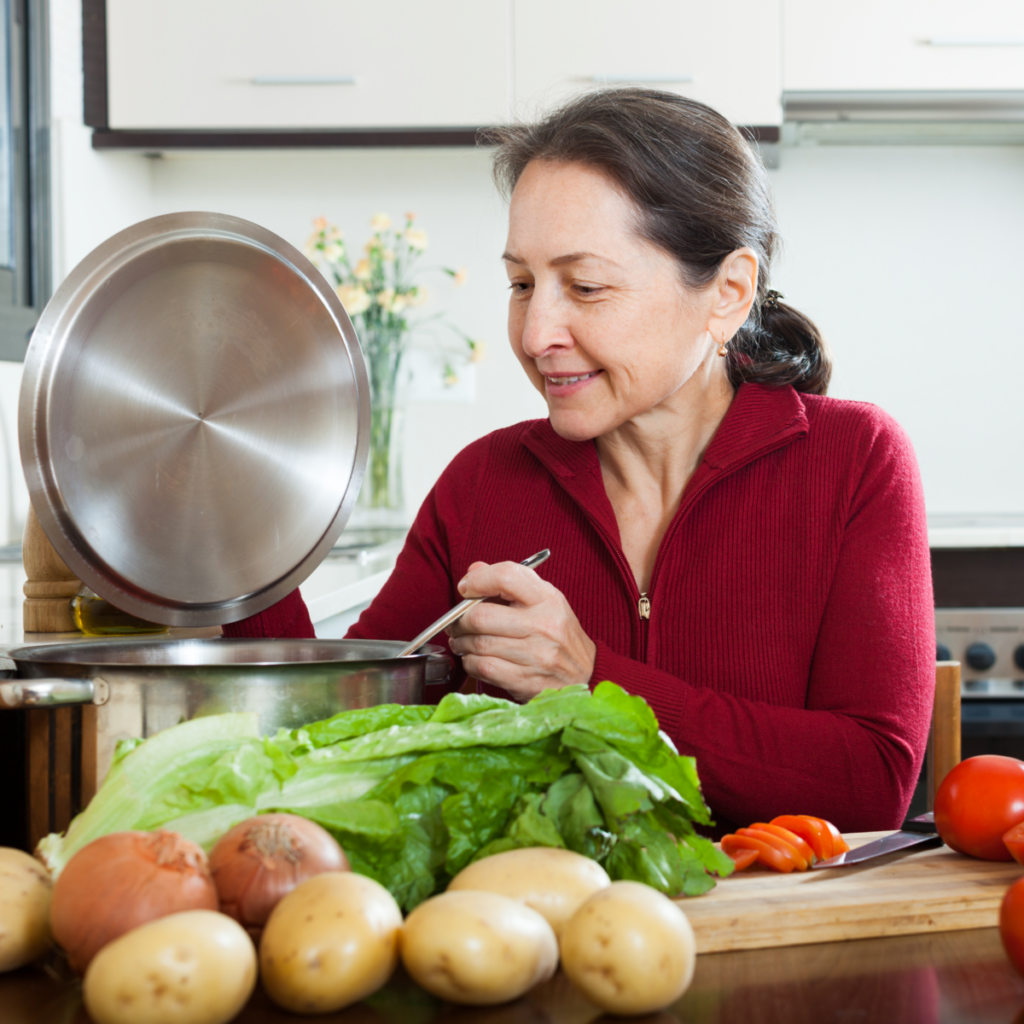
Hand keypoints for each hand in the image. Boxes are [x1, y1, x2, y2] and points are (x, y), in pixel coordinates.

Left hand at [446, 560, 596, 700]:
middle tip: (457, 623)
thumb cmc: (559, 634)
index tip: (466, 589)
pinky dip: (470, 663)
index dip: (478, 581)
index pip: (506, 576)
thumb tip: (473, 572)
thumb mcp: (544, 600)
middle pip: (481, 616)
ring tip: (462, 641)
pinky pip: (483, 668)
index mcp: (547, 599)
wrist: (587, 674)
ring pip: (478, 644)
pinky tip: (474, 659)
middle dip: (460, 620)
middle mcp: (543, 625)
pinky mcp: (526, 680)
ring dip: (461, 643)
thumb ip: (509, 582)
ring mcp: (535, 655)